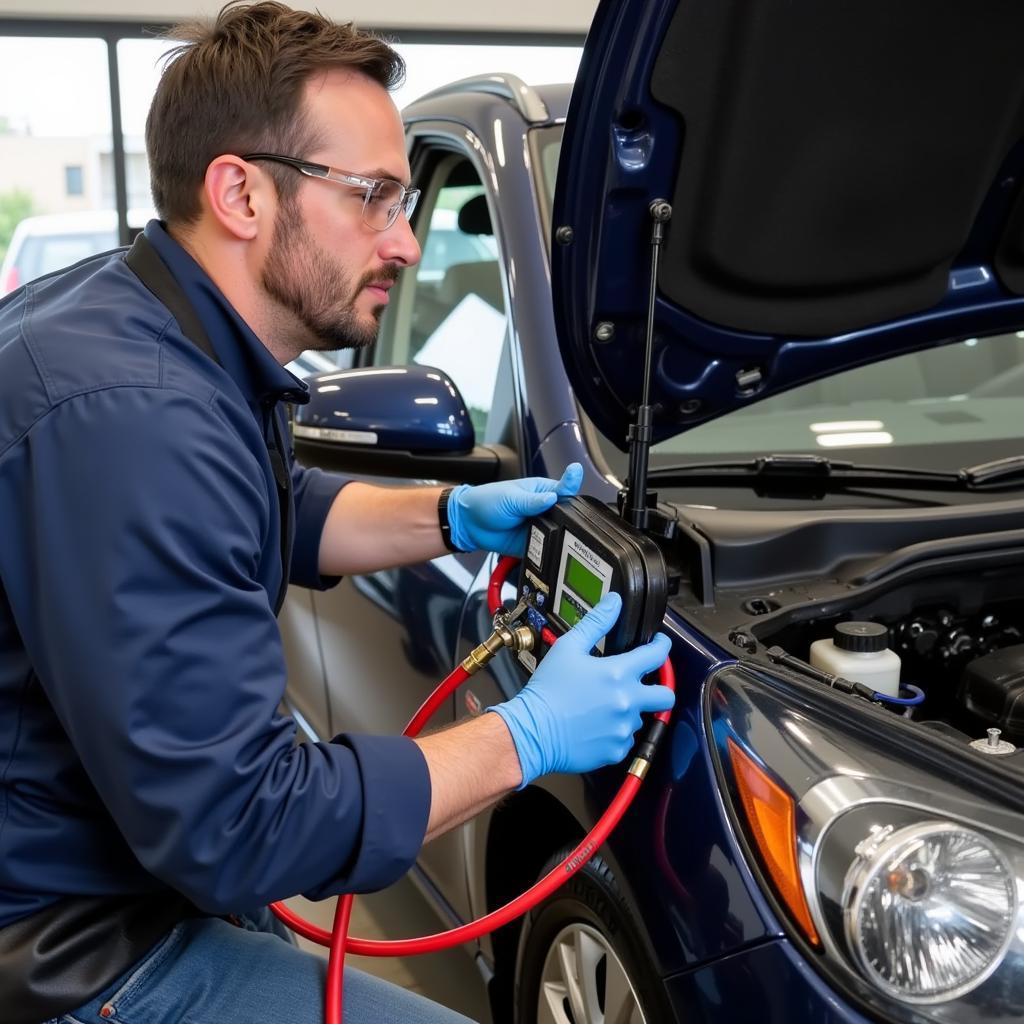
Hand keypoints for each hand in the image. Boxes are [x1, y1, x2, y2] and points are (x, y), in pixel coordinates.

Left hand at [447, 463, 582, 555]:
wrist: (468, 524)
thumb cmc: (487, 501)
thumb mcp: (511, 498)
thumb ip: (533, 501)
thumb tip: (553, 497)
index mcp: (541, 491)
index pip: (563, 490)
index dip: (571, 486)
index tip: (576, 477)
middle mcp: (543, 509)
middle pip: (565, 514)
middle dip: (565, 518)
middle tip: (558, 517)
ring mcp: (539, 527)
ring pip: (558, 533)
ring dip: (557, 534)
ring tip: (548, 532)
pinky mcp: (533, 543)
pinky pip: (545, 548)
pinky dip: (546, 549)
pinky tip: (544, 546)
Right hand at [488, 592, 674, 786]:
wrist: (532, 731)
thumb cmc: (547, 691)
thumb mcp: (568, 647)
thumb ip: (596, 622)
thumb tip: (613, 603)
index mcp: (618, 673)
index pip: (657, 655)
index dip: (662, 646)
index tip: (659, 645)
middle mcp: (627, 702)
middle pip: (665, 695)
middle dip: (659, 687)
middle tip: (643, 684)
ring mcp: (623, 728)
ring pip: (640, 716)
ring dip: (628, 710)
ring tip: (601, 706)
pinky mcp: (616, 750)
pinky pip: (625, 738)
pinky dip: (615, 731)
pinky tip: (595, 724)